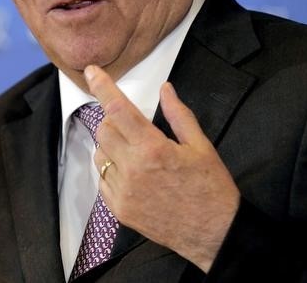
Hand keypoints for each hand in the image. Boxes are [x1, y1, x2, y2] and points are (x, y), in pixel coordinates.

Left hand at [84, 64, 239, 272]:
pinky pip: (102, 180)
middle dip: (113, 120)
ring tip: (134, 151)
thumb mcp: (201, 146)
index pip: (118, 109)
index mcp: (153, 149)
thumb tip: (165, 89)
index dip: (102, 87)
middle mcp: (133, 169)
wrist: (214, 234)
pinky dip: (110, 170)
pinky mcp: (120, 210)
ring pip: (100, 155)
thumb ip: (179, 114)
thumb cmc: (211, 188)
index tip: (92, 72)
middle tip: (132, 125)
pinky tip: (131, 172)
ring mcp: (124, 192)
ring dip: (111, 146)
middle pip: (104, 130)